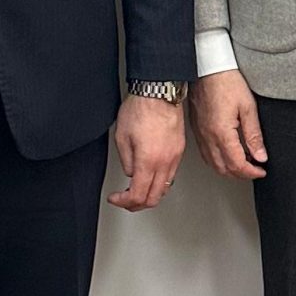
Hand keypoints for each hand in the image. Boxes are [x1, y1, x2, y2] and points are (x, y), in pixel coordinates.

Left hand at [109, 94, 184, 210]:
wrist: (159, 91)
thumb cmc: (141, 107)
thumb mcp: (122, 137)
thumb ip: (127, 161)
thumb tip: (132, 172)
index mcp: (148, 161)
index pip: (138, 195)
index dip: (124, 202)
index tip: (116, 197)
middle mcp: (165, 162)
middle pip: (154, 198)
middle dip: (137, 204)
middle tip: (125, 200)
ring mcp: (175, 156)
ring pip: (164, 188)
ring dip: (150, 194)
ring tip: (137, 190)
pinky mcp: (179, 149)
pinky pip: (171, 174)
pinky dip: (159, 181)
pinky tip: (150, 176)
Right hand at [193, 68, 266, 176]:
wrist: (207, 67)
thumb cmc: (226, 81)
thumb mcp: (248, 107)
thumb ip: (254, 135)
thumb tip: (260, 156)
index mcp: (222, 133)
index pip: (237, 164)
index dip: (252, 172)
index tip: (262, 170)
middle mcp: (208, 137)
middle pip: (224, 169)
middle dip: (241, 174)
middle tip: (255, 169)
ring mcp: (201, 135)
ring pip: (214, 164)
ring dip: (229, 169)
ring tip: (244, 163)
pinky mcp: (197, 130)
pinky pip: (206, 154)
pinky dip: (218, 161)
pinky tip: (228, 154)